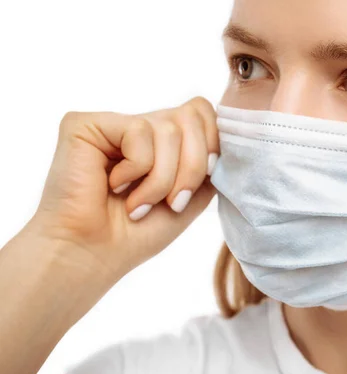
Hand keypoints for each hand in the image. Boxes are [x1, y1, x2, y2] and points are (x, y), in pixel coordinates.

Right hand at [32, 96, 218, 279]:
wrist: (94, 254)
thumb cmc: (138, 233)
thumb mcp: (191, 197)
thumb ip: (210, 163)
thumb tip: (228, 138)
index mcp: (164, 141)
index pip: (204, 113)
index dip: (213, 144)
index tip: (203, 180)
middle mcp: (142, 126)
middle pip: (194, 115)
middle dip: (192, 167)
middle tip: (172, 202)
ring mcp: (115, 123)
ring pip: (169, 129)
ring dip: (162, 179)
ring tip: (138, 204)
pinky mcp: (86, 124)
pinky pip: (139, 132)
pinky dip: (136, 170)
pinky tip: (114, 186)